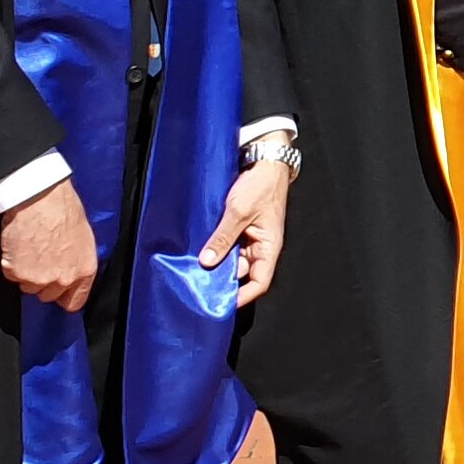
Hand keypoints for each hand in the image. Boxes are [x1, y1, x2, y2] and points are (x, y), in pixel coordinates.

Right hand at [0, 180, 97, 309]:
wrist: (39, 198)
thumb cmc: (63, 209)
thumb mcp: (83, 237)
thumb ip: (76, 260)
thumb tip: (69, 267)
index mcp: (84, 270)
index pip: (75, 301)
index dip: (65, 297)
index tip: (59, 293)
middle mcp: (63, 279)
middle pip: (48, 295)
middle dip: (43, 281)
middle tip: (40, 259)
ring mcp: (39, 278)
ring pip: (27, 287)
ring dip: (26, 272)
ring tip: (29, 249)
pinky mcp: (17, 272)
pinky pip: (11, 275)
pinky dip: (11, 263)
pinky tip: (18, 245)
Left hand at [200, 156, 294, 307]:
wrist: (264, 160)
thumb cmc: (261, 185)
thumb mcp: (238, 211)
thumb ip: (223, 237)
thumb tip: (207, 261)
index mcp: (269, 247)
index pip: (259, 283)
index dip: (242, 296)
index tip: (220, 302)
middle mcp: (260, 246)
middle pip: (241, 273)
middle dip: (221, 277)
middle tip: (197, 281)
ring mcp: (249, 237)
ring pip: (231, 259)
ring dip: (215, 261)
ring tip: (194, 264)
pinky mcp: (240, 227)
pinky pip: (227, 244)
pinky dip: (214, 247)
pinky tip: (198, 248)